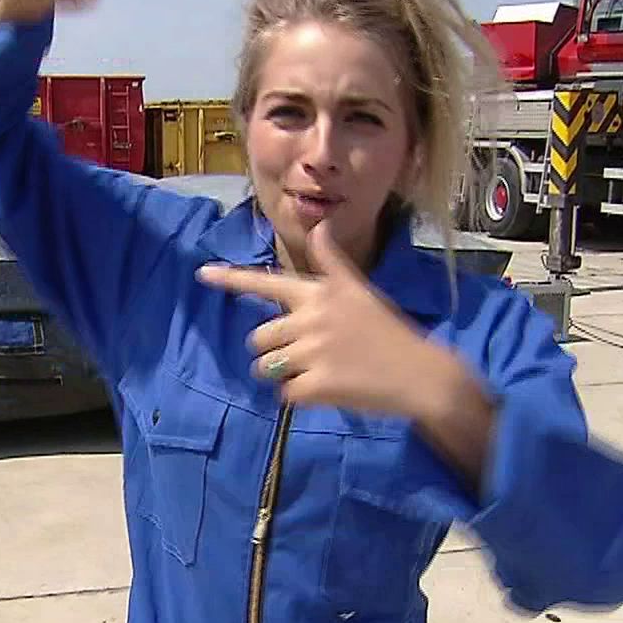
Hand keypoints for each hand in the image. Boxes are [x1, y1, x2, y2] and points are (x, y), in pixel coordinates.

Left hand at [197, 221, 448, 417]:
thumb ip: (332, 263)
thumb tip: (321, 225)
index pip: (266, 282)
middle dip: (273, 350)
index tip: (202, 274)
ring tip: (316, 372)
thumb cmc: (389, 331)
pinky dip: (302, 397)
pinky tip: (328, 390)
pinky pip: (286, 394)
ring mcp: (313, 351)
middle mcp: (311, 318)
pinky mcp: (317, 384)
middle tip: (308, 355)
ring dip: (283, 375)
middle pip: (258, 338)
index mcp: (319, 293)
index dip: (231, 279)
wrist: (420, 372)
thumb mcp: (360, 290)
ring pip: (266, 368)